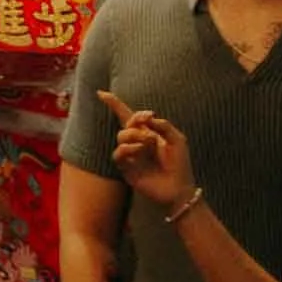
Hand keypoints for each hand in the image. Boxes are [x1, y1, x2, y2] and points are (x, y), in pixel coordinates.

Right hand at [100, 91, 195, 213]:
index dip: (114, 104)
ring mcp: (131, 155)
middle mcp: (137, 142)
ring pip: (121, 136)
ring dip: (135, 134)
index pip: (127, 115)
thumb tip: (147, 117)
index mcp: (147, 132)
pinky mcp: (127, 169)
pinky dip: (128, 148)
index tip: (101, 93)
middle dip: (137, 120)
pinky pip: (118, 153)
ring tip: (149, 142)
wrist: (179, 188)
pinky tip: (140, 149)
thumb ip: (163, 125)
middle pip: (126, 122)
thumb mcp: (177, 139)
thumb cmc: (180, 164)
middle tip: (150, 125)